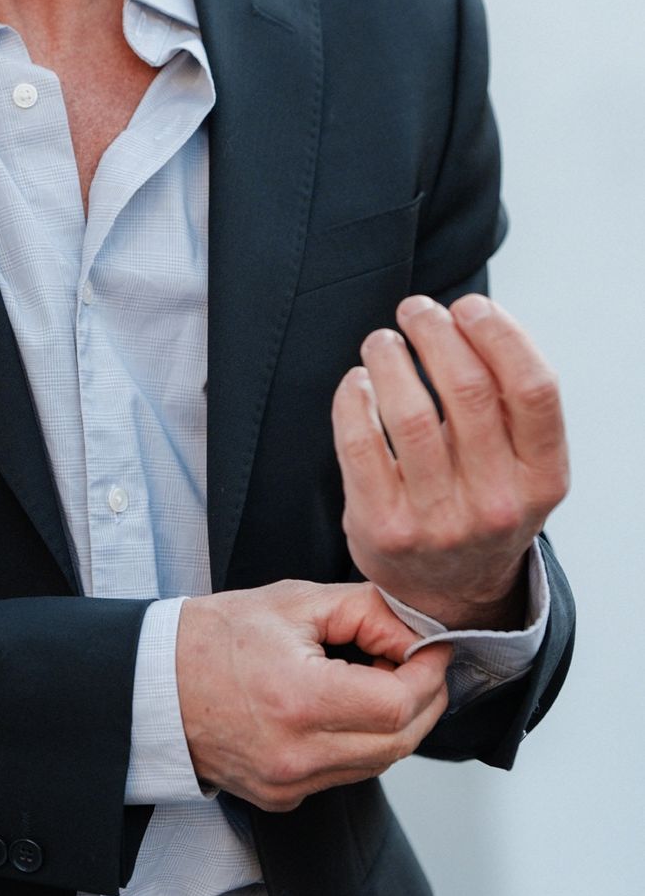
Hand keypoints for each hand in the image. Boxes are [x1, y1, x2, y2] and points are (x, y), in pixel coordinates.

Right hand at [174, 580, 450, 810]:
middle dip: (424, 698)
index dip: (427, 674)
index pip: (397, 703)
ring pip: (381, 763)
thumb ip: (365, 610)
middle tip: (418, 661)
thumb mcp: (292, 601)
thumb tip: (417, 633)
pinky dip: (363, 742)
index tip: (432, 647)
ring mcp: (291, 784)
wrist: (154, 684)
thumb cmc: (214, 637)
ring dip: (397, 722)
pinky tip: (346, 707)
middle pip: (401, 741)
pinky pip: (348, 773)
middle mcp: (297, 755)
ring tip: (380, 677)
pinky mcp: (285, 798)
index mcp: (297, 699)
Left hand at [331, 294, 569, 628]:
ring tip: (383, 341)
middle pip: (468, 390)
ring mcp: (438, 521)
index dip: (500, 333)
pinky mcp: (382, 527)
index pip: (535, 389)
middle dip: (436, 331)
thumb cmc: (482, 497)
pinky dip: (353, 397)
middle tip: (416, 309)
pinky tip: (358, 381)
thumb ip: (509, 401)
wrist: (449, 590)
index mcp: (542, 478)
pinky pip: (359, 442)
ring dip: (389, 357)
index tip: (469, 305)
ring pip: (408, 412)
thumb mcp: (521, 463)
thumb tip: (467, 314)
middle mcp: (497, 503)